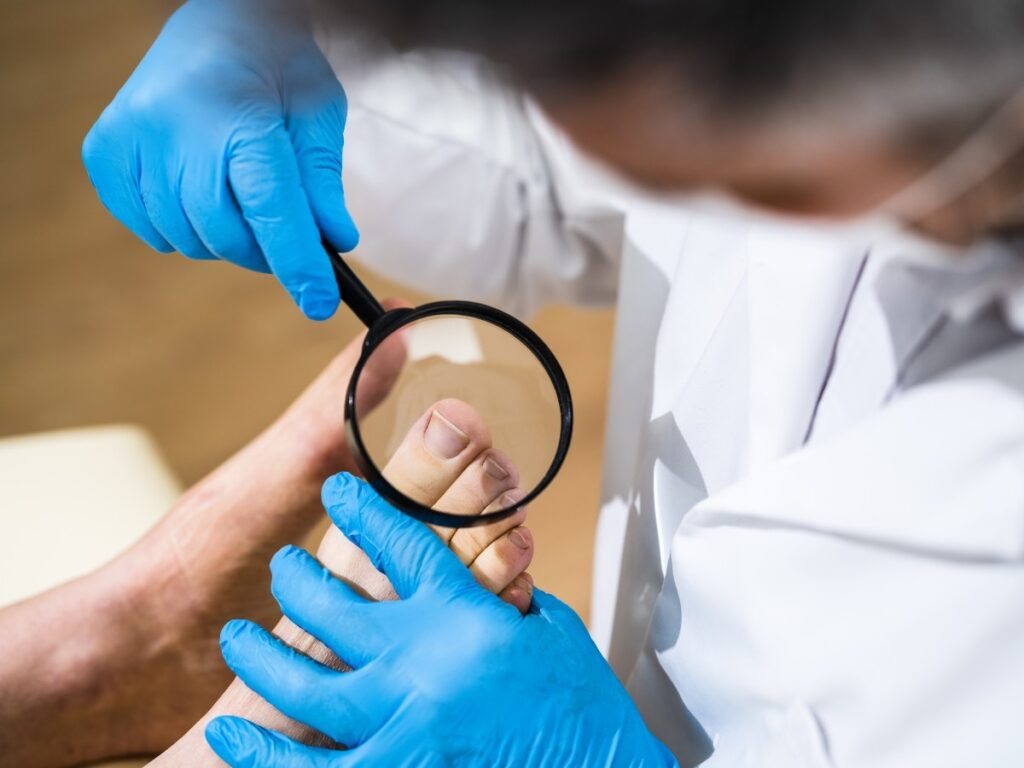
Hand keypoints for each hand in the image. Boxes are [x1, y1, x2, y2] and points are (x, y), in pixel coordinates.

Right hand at [82, 0, 355, 318]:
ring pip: (186, 238)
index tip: (318, 304)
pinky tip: (201, 194)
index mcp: (237, 114)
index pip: (270, 209)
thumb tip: (334, 245)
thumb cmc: (277, 69)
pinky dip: (183, 229)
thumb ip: (322, 184)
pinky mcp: (104, 152)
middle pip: (223, 233)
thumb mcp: (318, 115)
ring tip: (241, 201)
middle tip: (285, 241)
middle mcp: (173, 127)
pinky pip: (151, 228)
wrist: (217, 24)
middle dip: (264, 252)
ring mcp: (130, 140)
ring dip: (224, 240)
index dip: (297, 264)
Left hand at [205, 474, 676, 767]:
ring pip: (304, 685)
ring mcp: (404, 722)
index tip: (337, 491)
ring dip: (262, 658)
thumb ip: (500, 599)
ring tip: (238, 638)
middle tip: (283, 567)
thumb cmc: (583, 709)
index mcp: (464, 614)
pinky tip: (233, 737)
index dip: (362, 510)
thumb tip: (479, 575)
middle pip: (332, 606)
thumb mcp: (550, 632)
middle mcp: (423, 660)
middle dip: (297, 579)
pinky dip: (267, 756)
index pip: (400, 542)